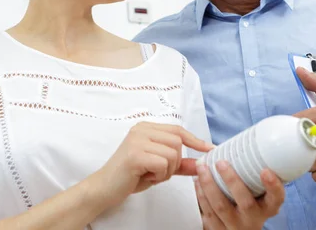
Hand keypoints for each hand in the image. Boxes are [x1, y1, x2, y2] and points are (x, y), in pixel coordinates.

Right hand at [95, 122, 213, 207]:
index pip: (177, 130)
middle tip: (158, 172)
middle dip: (175, 163)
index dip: (195, 140)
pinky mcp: (135, 154)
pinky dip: (159, 175)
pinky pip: (163, 164)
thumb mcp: (159, 167)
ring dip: (167, 171)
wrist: (105, 187)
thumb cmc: (130, 175)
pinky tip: (145, 177)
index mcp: (146, 127)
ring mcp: (138, 140)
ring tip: (150, 174)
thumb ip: (179, 163)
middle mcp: (141, 129)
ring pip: (173, 154)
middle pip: (178, 142)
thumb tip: (201, 162)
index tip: (210, 149)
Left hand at [195, 162, 283, 229]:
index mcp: (267, 208)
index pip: (276, 198)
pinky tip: (197, 182)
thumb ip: (254, 176)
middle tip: (221, 162)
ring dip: (209, 184)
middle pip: (245, 202)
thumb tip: (246, 143)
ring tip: (202, 167)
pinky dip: (200, 195)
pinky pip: (207, 212)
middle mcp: (253, 219)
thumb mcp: (258, 194)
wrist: (238, 229)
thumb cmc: (249, 206)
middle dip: (232, 180)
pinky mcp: (218, 229)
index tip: (266, 170)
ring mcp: (235, 225)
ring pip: (221, 207)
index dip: (273, 185)